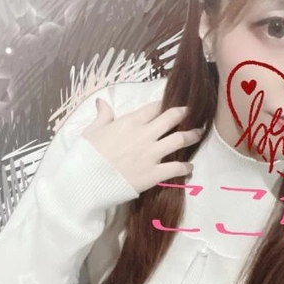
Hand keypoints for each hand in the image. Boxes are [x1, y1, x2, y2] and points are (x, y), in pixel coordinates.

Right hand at [81, 98, 202, 193]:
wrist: (86, 181)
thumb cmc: (86, 156)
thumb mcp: (91, 131)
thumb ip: (102, 116)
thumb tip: (102, 102)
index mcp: (129, 122)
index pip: (153, 108)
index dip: (163, 106)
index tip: (168, 106)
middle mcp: (144, 135)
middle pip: (171, 118)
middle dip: (184, 114)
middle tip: (191, 114)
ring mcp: (151, 154)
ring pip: (179, 140)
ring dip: (191, 136)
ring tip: (198, 135)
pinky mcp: (154, 174)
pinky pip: (176, 168)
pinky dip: (185, 167)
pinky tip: (190, 167)